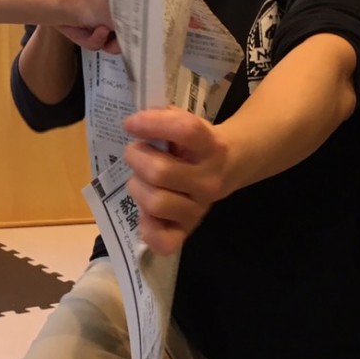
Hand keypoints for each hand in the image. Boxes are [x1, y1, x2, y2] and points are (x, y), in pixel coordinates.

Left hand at [123, 107, 229, 256]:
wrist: (229, 165)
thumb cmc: (196, 143)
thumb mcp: (186, 121)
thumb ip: (164, 118)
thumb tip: (135, 124)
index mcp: (212, 147)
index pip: (185, 131)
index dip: (152, 124)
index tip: (131, 124)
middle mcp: (209, 180)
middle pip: (159, 172)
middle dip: (136, 158)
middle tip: (135, 152)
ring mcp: (199, 208)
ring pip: (155, 202)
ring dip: (137, 187)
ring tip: (140, 178)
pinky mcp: (188, 229)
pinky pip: (162, 240)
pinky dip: (147, 226)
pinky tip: (146, 210)